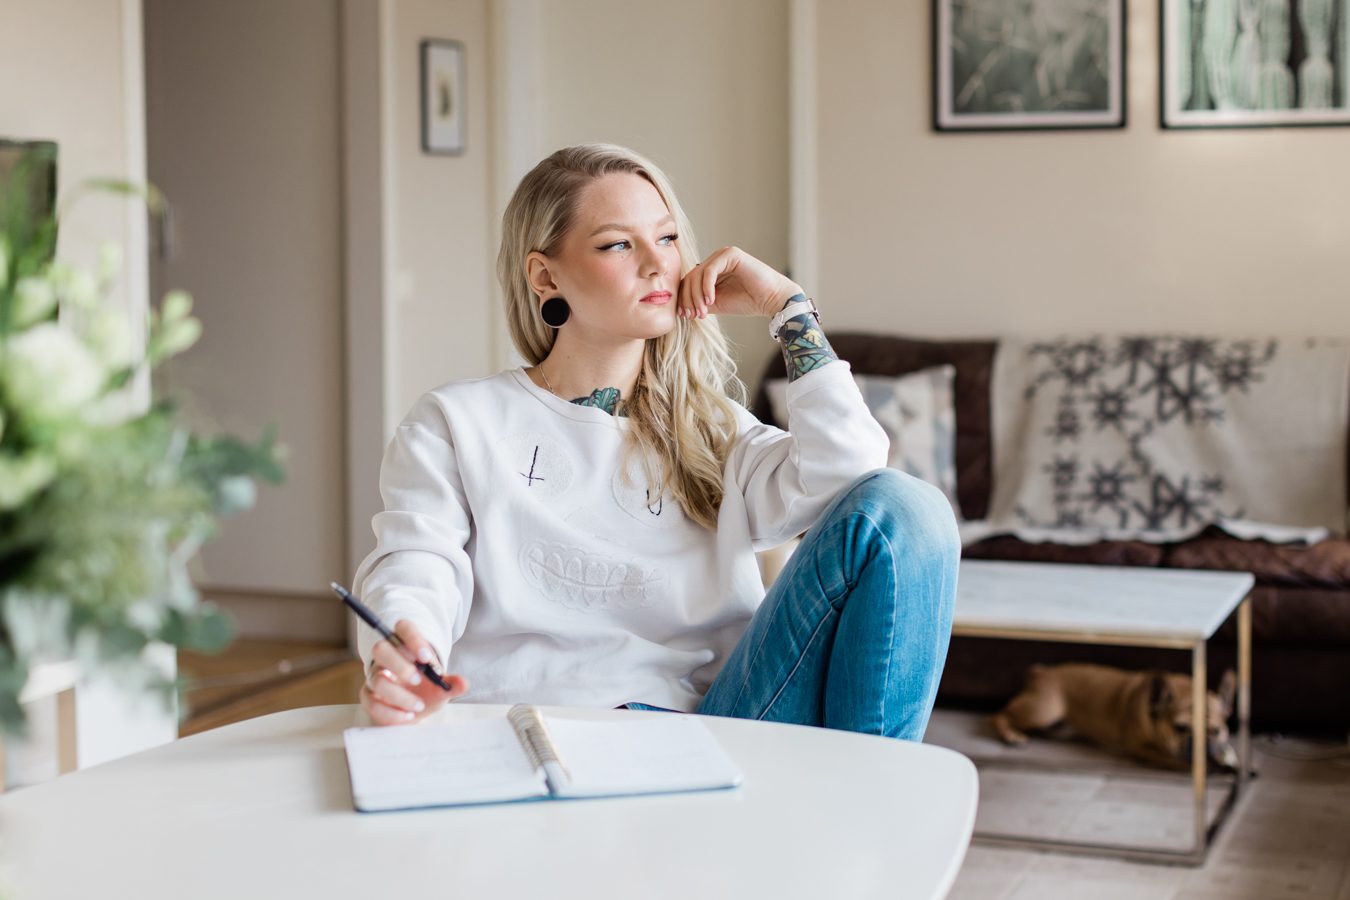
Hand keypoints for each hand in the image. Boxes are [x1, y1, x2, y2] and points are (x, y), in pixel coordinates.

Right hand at [359, 619, 469, 725]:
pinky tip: (408, 715)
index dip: (412, 639)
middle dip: (399, 665)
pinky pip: (371, 703)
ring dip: (400, 695)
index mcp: (405, 646)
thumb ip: (452, 684)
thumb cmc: (427, 692)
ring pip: (377, 680)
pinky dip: (391, 712)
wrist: (414, 711)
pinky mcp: (368, 697)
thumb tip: (464, 683)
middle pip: (380, 649)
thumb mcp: (441, 688)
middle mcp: (386, 659)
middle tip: (418, 680)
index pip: (403, 628)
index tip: (426, 657)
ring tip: (418, 705)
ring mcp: (375, 677)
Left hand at [676, 246, 801, 321]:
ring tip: (703, 312)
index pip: (689, 281)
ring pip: (698, 274)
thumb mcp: (717, 304)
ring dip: (696, 296)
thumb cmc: (748, 302)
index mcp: (712, 270)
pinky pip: (710, 270)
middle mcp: (716, 260)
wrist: (771, 300)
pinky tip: (710, 301)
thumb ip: (699, 302)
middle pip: (691, 277)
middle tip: (692, 315)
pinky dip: (706, 287)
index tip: (685, 316)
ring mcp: (723, 255)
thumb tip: (680, 308)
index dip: (684, 298)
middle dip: (688, 299)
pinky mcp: (731, 254)